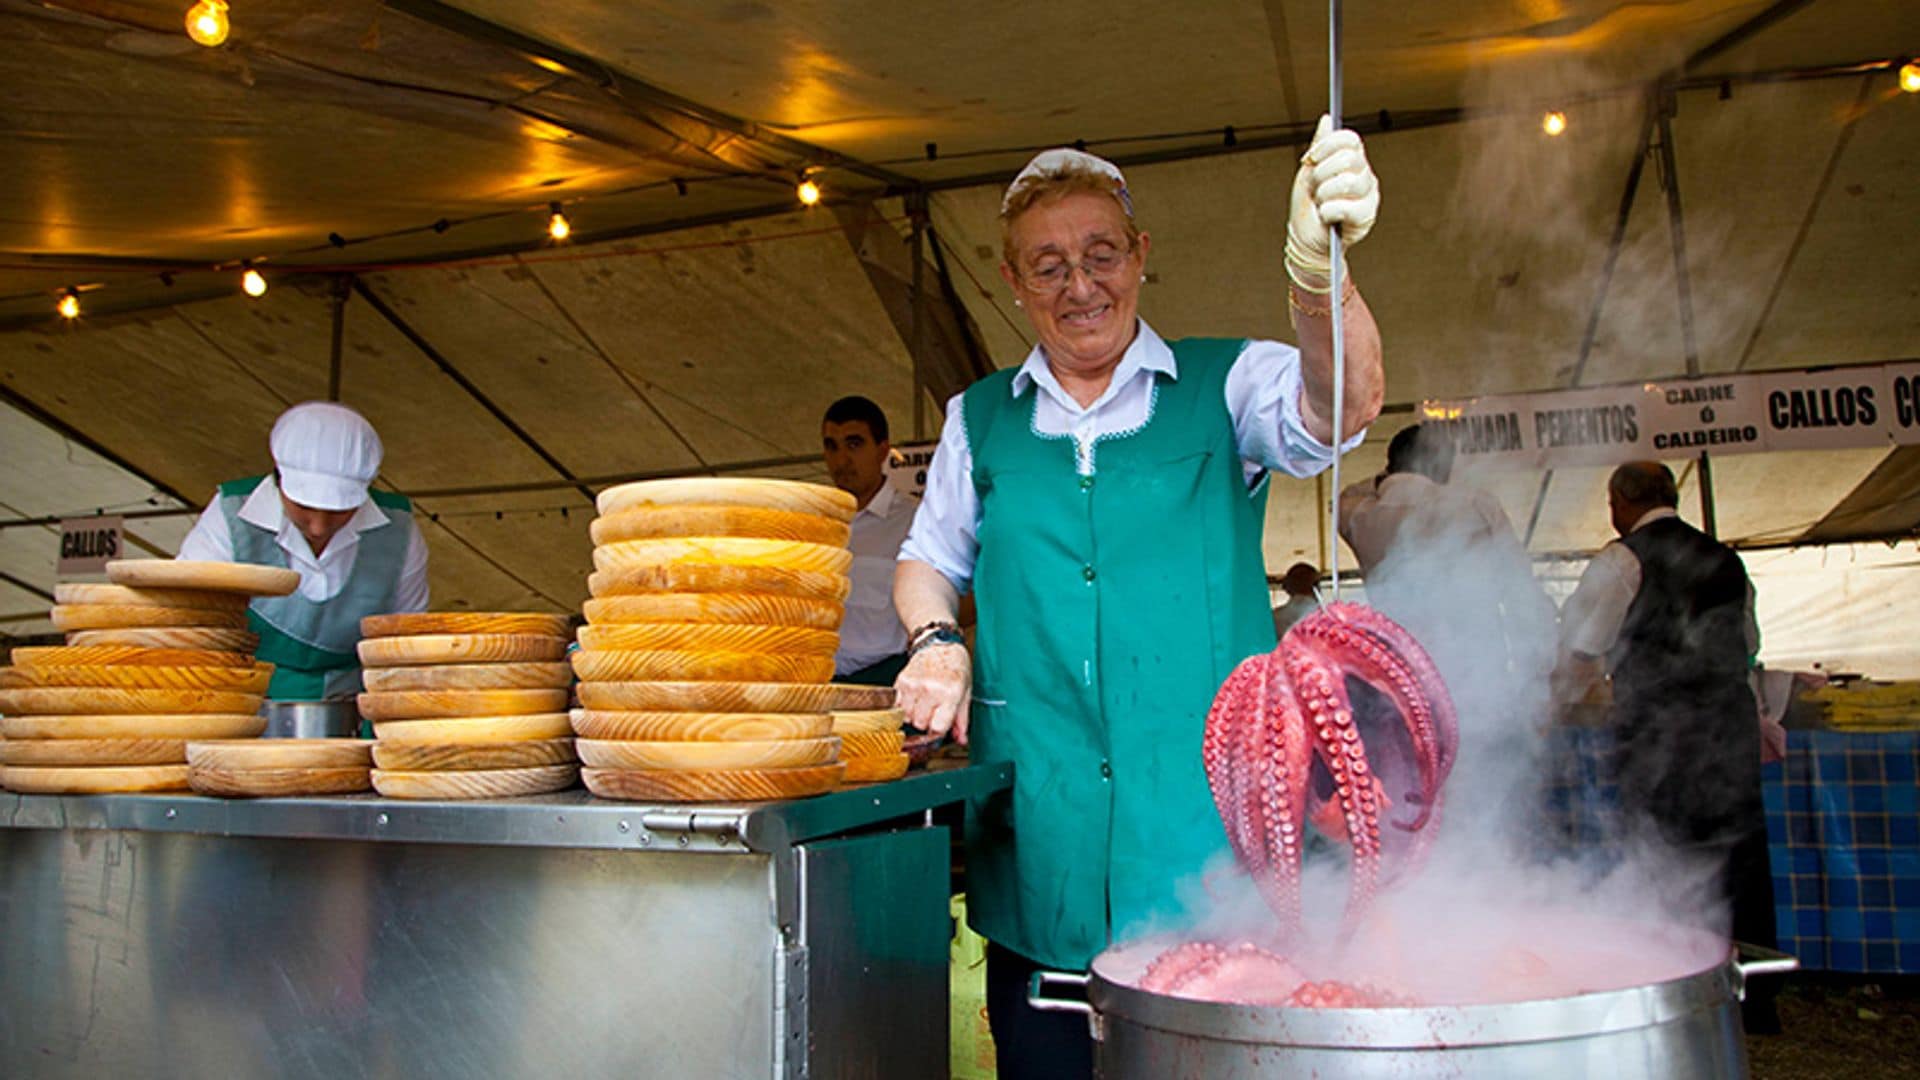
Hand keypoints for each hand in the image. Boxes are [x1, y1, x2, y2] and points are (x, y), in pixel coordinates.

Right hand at [894, 642, 972, 744]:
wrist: (939, 643)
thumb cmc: (955, 666)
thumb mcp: (966, 692)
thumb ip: (962, 719)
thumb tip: (961, 740)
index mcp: (950, 693)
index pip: (937, 727)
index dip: (939, 730)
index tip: (940, 725)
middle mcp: (930, 689)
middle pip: (920, 724)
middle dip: (927, 722)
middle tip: (934, 709)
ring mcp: (913, 685)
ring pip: (907, 717)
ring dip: (914, 715)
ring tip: (924, 702)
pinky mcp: (900, 681)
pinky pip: (897, 706)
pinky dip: (904, 707)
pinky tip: (914, 698)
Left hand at [1285, 114, 1379, 289]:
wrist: (1305, 239)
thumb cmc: (1308, 206)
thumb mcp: (1309, 172)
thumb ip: (1319, 147)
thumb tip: (1327, 119)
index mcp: (1352, 160)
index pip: (1349, 139)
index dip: (1327, 145)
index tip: (1311, 159)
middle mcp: (1364, 174)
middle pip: (1347, 159)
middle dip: (1321, 175)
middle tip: (1315, 189)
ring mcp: (1368, 194)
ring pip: (1346, 182)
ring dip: (1324, 194)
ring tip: (1322, 203)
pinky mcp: (1367, 216)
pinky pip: (1345, 206)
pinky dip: (1328, 212)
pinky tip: (1327, 217)